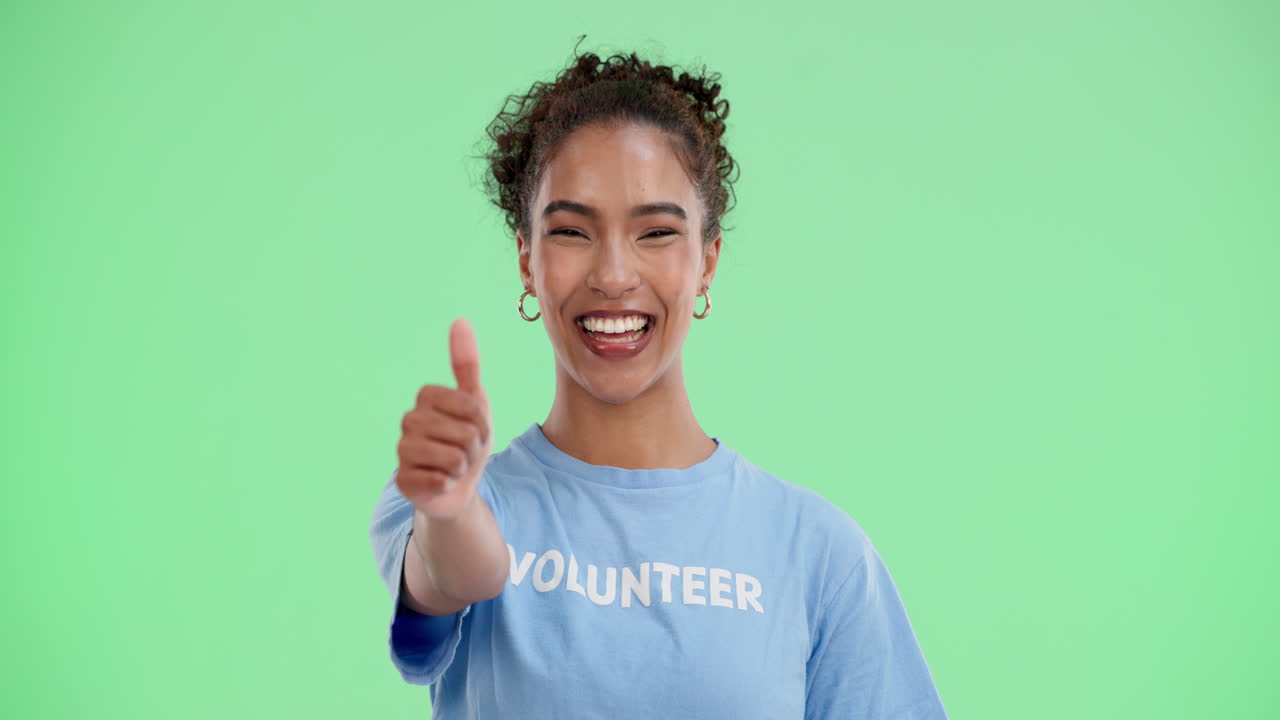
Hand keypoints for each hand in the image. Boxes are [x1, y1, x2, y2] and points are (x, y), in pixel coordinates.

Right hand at [395, 317, 493, 519]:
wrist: (457, 486)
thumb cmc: (466, 441)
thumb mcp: (475, 402)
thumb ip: (466, 363)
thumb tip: (460, 320)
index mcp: (426, 397)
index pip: (471, 406)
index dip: (481, 422)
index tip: (472, 426)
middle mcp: (408, 420)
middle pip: (465, 433)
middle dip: (474, 446)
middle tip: (463, 451)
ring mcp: (402, 451)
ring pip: (453, 458)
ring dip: (462, 467)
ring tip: (453, 466)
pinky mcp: (403, 481)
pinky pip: (440, 481)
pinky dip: (449, 485)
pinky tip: (440, 483)